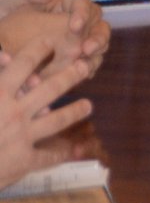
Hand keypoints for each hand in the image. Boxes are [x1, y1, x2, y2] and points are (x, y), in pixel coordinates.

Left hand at [0, 0, 108, 79]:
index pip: (83, 4)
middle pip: (98, 26)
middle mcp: (77, 23)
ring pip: (97, 47)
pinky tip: (80, 76)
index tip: (74, 25)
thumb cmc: (4, 18)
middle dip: (97, 38)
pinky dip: (86, 70)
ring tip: (84, 66)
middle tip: (86, 49)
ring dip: (95, 56)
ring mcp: (77, 43)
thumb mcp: (13, 3)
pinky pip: (87, 65)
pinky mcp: (73, 61)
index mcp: (65, 5)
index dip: (83, 13)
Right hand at [0, 39, 95, 191]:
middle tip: (85, 66)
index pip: (23, 65)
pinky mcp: (23, 161)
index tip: (50, 41)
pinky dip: (61, 154)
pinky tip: (75, 151)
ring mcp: (22, 137)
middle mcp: (15, 112)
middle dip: (70, 75)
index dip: (38, 50)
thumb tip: (2, 57)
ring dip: (74, 111)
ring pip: (57, 120)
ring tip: (88, 105)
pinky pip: (47, 157)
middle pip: (51, 88)